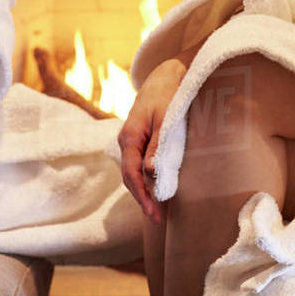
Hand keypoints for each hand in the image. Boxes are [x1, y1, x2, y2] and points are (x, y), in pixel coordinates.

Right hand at [117, 58, 187, 223]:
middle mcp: (126, 140)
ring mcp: (131, 141)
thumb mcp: (165, 119)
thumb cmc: (168, 96)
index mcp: (129, 135)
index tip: (153, 212)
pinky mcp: (139, 141)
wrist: (166, 76)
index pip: (131, 173)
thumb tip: (151, 173)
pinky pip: (139, 165)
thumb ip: (158, 145)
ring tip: (157, 212)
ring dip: (144, 192)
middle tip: (157, 219)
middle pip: (130, 177)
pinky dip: (146, 180)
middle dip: (142, 199)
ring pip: (133, 173)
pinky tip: (156, 191)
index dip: (141, 195)